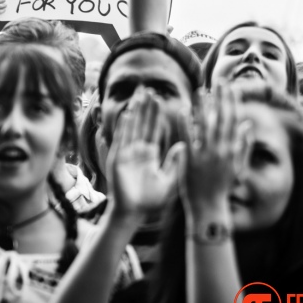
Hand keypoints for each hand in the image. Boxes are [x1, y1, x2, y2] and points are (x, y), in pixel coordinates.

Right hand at [106, 88, 175, 219]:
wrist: (133, 213)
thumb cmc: (150, 200)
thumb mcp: (168, 180)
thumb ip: (175, 163)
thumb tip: (184, 145)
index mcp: (149, 154)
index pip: (154, 130)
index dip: (156, 115)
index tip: (160, 99)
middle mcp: (137, 151)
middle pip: (142, 124)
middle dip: (145, 108)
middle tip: (150, 89)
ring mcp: (126, 154)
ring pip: (132, 128)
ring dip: (135, 112)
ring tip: (139, 96)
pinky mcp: (117, 159)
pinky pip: (121, 141)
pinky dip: (124, 128)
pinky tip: (128, 115)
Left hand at [177, 84, 250, 215]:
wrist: (209, 208)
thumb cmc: (222, 187)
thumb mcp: (237, 167)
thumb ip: (243, 146)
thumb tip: (247, 125)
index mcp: (233, 149)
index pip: (234, 120)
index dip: (233, 102)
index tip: (230, 87)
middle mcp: (222, 149)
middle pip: (222, 119)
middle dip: (222, 98)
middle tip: (218, 80)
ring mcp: (207, 154)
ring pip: (206, 125)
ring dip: (204, 106)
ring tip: (200, 90)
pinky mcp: (191, 160)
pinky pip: (188, 137)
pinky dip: (186, 123)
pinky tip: (183, 109)